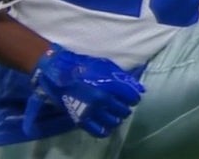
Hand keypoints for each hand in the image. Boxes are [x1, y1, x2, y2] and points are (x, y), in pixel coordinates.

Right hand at [24, 44, 144, 137]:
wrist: (58, 73)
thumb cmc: (83, 66)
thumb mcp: (106, 67)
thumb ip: (123, 78)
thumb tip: (140, 88)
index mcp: (110, 86)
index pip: (132, 98)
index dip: (134, 98)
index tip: (132, 97)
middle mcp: (102, 100)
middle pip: (124, 110)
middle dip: (125, 108)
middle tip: (123, 105)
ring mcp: (91, 111)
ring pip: (114, 121)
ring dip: (117, 118)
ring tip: (115, 114)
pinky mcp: (81, 120)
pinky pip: (98, 131)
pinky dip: (106, 129)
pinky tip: (107, 124)